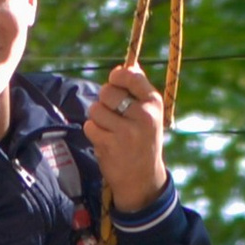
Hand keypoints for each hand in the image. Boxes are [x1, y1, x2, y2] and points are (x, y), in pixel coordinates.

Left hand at [84, 60, 168, 211]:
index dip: (117, 76)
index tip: (115, 81)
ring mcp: (126, 132)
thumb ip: (139, 90)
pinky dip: (94, 133)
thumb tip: (129, 63)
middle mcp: (143, 116)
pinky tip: (105, 141)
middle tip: (113, 114)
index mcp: (154, 104)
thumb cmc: (144, 142)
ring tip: (110, 130)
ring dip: (98, 119)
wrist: (143, 181)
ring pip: (96, 109)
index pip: (130, 75)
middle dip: (105, 101)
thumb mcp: (150, 115)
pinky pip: (90, 127)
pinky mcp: (110, 145)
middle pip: (107, 91)